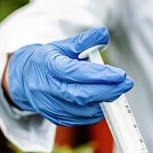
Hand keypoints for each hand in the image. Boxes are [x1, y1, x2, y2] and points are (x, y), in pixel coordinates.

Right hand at [7, 27, 133, 125]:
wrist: (26, 79)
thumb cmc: (50, 60)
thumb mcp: (64, 46)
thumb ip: (84, 41)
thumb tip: (103, 34)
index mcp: (48, 65)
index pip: (75, 72)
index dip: (100, 75)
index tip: (121, 74)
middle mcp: (47, 88)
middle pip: (81, 95)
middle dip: (108, 90)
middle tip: (126, 84)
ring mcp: (50, 106)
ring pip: (82, 110)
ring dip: (104, 101)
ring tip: (116, 90)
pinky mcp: (56, 118)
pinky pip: (80, 119)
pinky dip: (95, 112)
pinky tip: (102, 101)